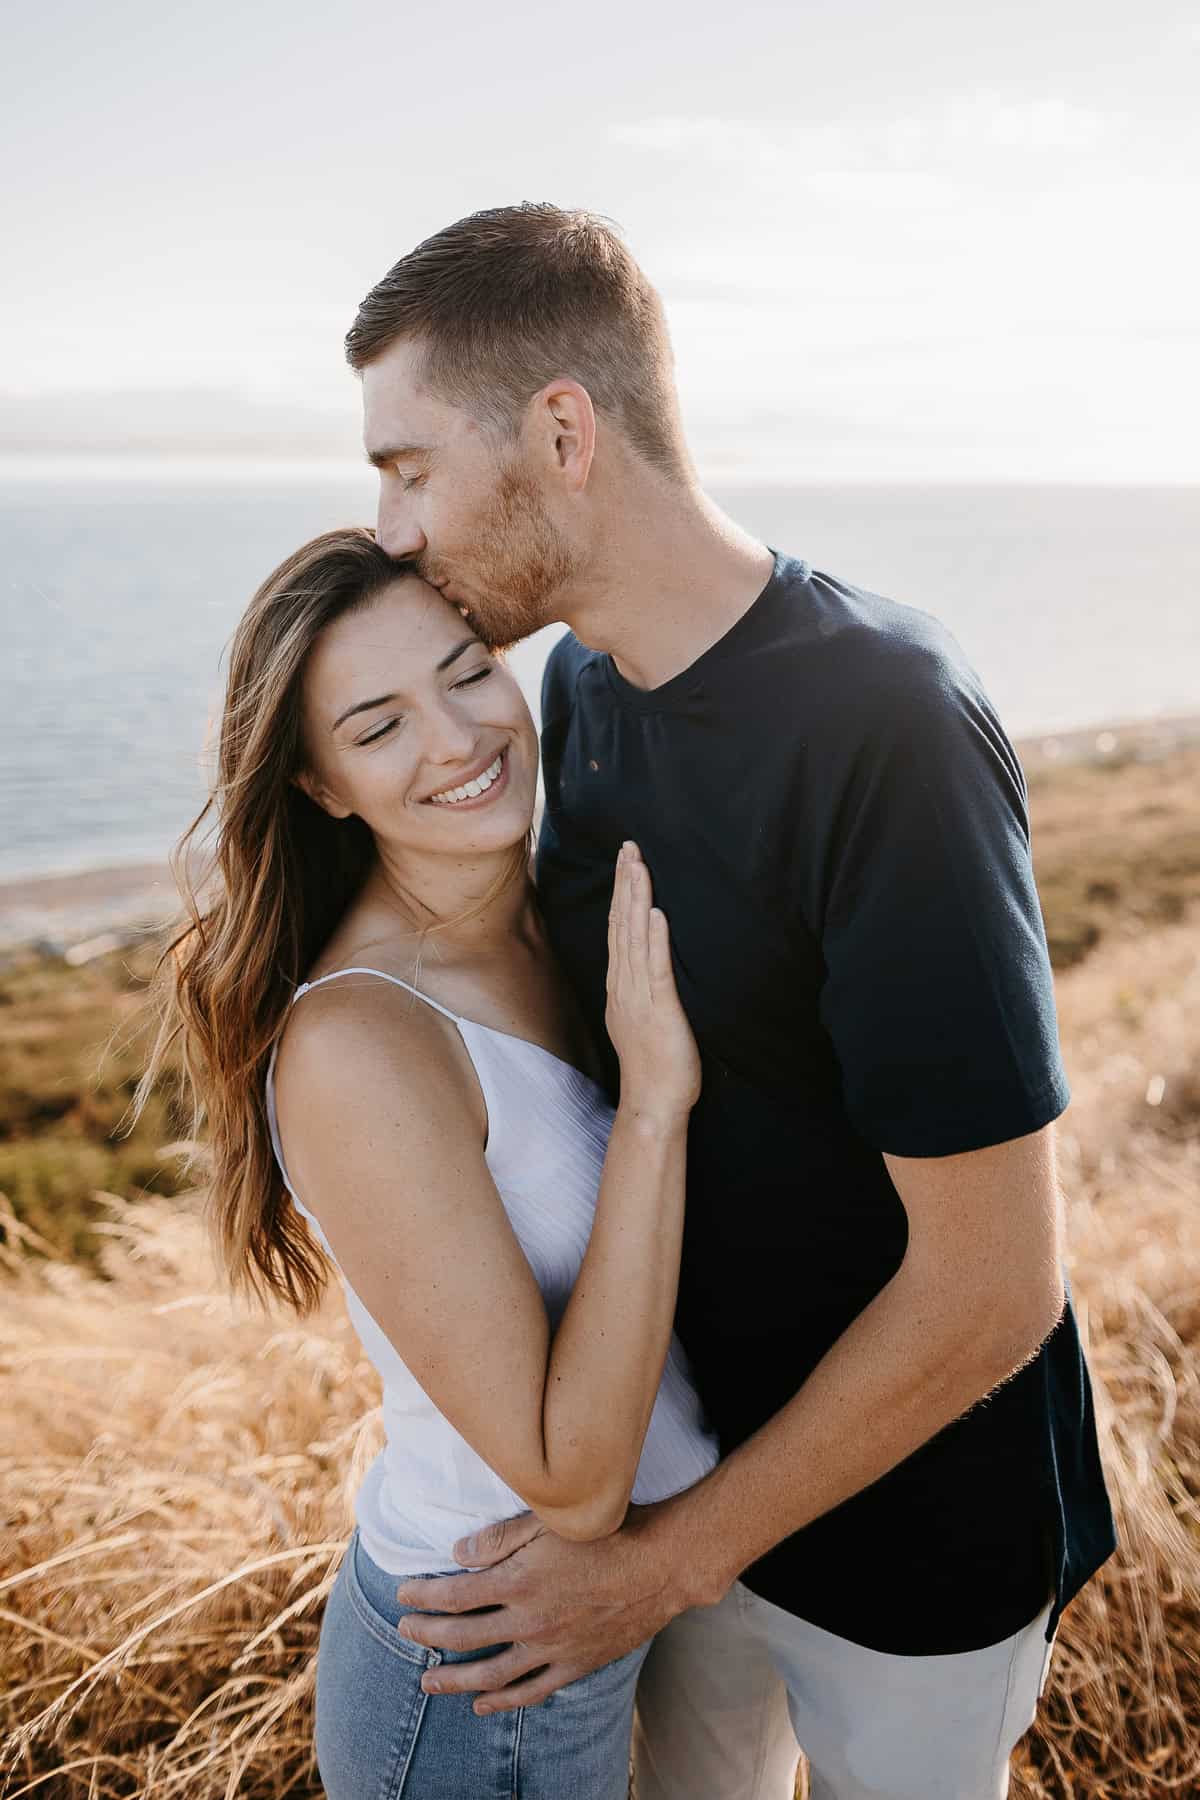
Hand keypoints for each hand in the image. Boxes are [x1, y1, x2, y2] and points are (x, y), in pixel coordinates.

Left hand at [392, 1504, 687, 1712]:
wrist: (661, 1565)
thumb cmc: (606, 1533)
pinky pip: (531, 1692)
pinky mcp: (574, 1665)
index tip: (404, 1595)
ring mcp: (552, 1648)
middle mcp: (529, 1621)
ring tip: (428, 1681)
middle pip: (463, 1635)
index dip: (424, 1596)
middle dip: (428, 1634)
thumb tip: (456, 1553)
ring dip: (454, 1679)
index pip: (455, 1594)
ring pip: (490, 1674)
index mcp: (519, 1581)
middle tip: (405, 1631)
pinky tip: (482, 1705)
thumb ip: (499, 1539)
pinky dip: (503, 1702)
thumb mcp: (548, 1521)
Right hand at [605, 842, 700, 1122]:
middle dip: (625, 884)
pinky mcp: (659, 1011)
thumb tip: (646, 968)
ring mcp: (638, 998)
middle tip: (628, 847)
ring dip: (635, 901)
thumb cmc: (654, 1066)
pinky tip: (655, 914)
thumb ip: (642, 990)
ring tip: (638, 866)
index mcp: (621, 987)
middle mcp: (624, 987)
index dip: (621, 894)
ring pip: (633, 940)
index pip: (618, 930)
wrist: (653, 1103)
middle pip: (621, 926)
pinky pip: (655, 970)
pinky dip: (654, 941)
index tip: (626, 862)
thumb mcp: (642, 1019)